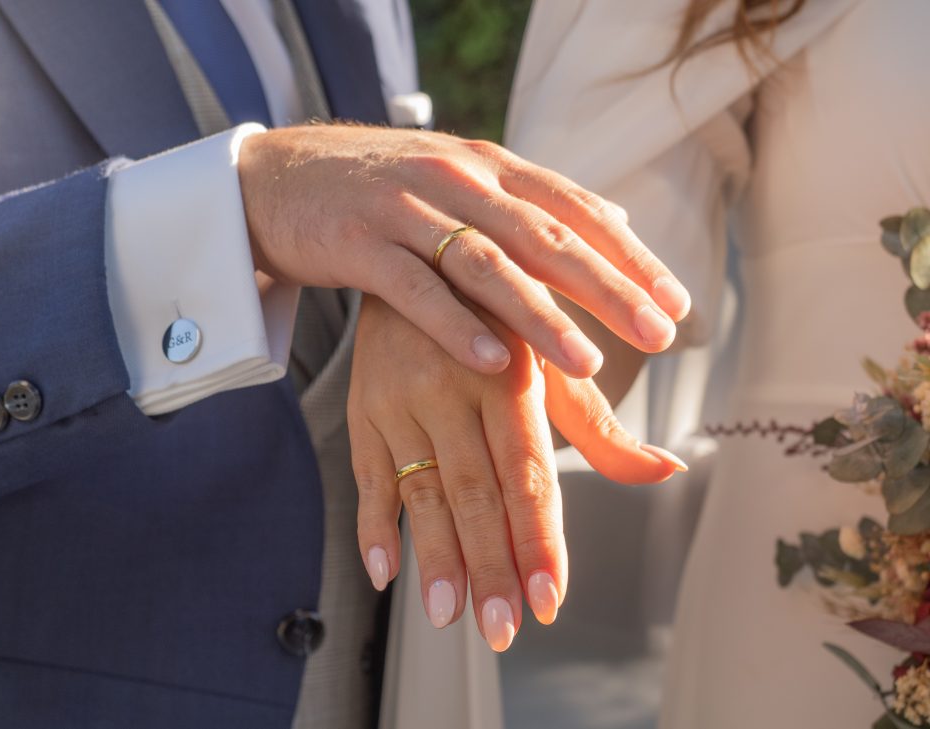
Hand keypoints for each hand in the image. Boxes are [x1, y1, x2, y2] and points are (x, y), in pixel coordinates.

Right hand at [238, 125, 690, 379]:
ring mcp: (407, 210)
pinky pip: (415, 289)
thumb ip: (536, 204)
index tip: (677, 305)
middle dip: (608, 289)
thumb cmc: (385, 190)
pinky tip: (493, 363)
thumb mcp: (464, 180)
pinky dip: (455, 326)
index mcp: (490, 168)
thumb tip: (620, 222)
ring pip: (487, 266)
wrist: (282, 175)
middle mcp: (458, 181)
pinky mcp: (359, 243)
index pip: (575, 211)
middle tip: (659, 335)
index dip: (630, 257)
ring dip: (542, 317)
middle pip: (545, 238)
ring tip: (590, 364)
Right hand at [347, 296, 685, 651]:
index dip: (538, 539)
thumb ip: (605, 427)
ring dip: (435, 558)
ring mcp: (400, 400)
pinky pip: (366, 474)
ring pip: (421, 491)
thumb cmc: (506, 319)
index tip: (549, 598)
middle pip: (474, 493)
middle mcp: (450, 388)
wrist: (424, 256)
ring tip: (449, 616)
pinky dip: (373, 525)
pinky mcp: (364, 407)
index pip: (527, 474)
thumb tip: (667, 468)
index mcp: (509, 376)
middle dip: (489, 566)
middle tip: (501, 629)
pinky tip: (384, 573)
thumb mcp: (555, 362)